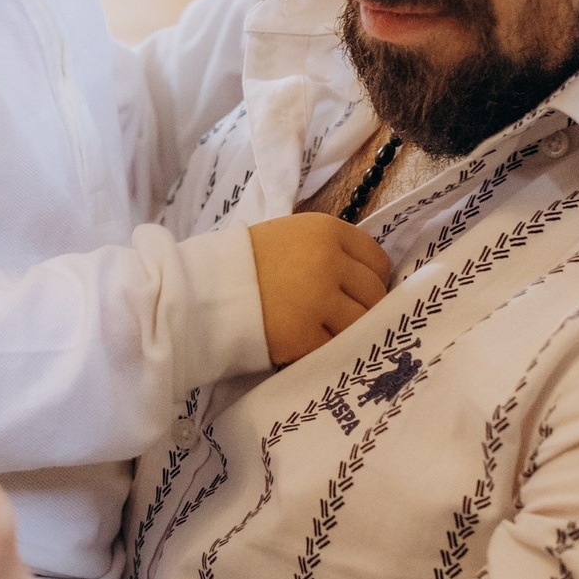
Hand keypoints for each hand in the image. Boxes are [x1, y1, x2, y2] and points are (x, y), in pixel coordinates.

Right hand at [250, 211, 392, 364]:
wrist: (201, 288)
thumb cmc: (244, 262)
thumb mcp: (290, 236)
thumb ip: (329, 249)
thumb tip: (367, 277)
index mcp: (326, 230)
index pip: (377, 259)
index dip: (372, 278)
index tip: (359, 292)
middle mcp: (328, 260)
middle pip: (375, 293)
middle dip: (364, 308)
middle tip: (341, 317)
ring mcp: (319, 299)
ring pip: (362, 322)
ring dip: (348, 330)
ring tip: (325, 330)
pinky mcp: (306, 334)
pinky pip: (335, 346)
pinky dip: (325, 347)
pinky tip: (306, 341)